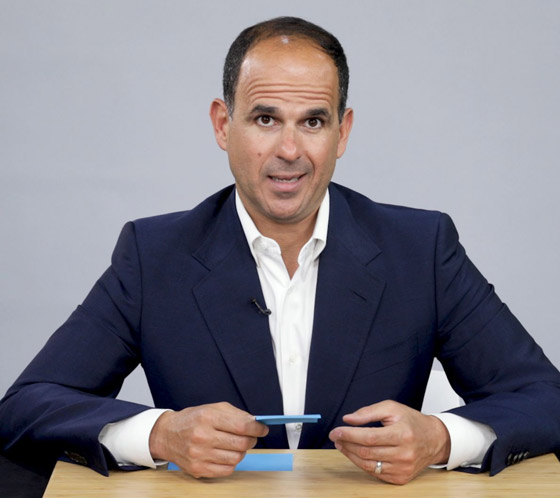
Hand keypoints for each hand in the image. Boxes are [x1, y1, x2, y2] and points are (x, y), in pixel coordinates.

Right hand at [149, 402, 268, 477]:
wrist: (167, 435)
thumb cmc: (192, 419)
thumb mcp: (213, 408)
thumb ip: (235, 414)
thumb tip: (255, 422)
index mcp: (208, 418)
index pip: (242, 426)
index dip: (257, 428)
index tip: (263, 428)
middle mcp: (202, 437)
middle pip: (241, 444)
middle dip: (252, 440)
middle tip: (251, 437)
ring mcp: (199, 455)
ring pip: (236, 458)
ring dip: (242, 452)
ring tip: (236, 445)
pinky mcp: (198, 469)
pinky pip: (227, 470)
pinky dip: (232, 462)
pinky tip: (226, 454)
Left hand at [329, 400, 450, 484]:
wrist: (434, 440)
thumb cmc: (411, 421)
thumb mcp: (392, 408)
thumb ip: (369, 412)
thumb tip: (348, 419)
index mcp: (402, 434)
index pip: (370, 437)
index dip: (350, 435)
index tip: (336, 431)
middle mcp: (404, 454)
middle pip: (367, 452)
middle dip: (347, 444)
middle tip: (336, 437)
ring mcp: (403, 468)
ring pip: (369, 465)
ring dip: (351, 455)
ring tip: (342, 445)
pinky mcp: (401, 478)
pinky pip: (375, 473)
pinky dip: (362, 463)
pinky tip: (355, 454)